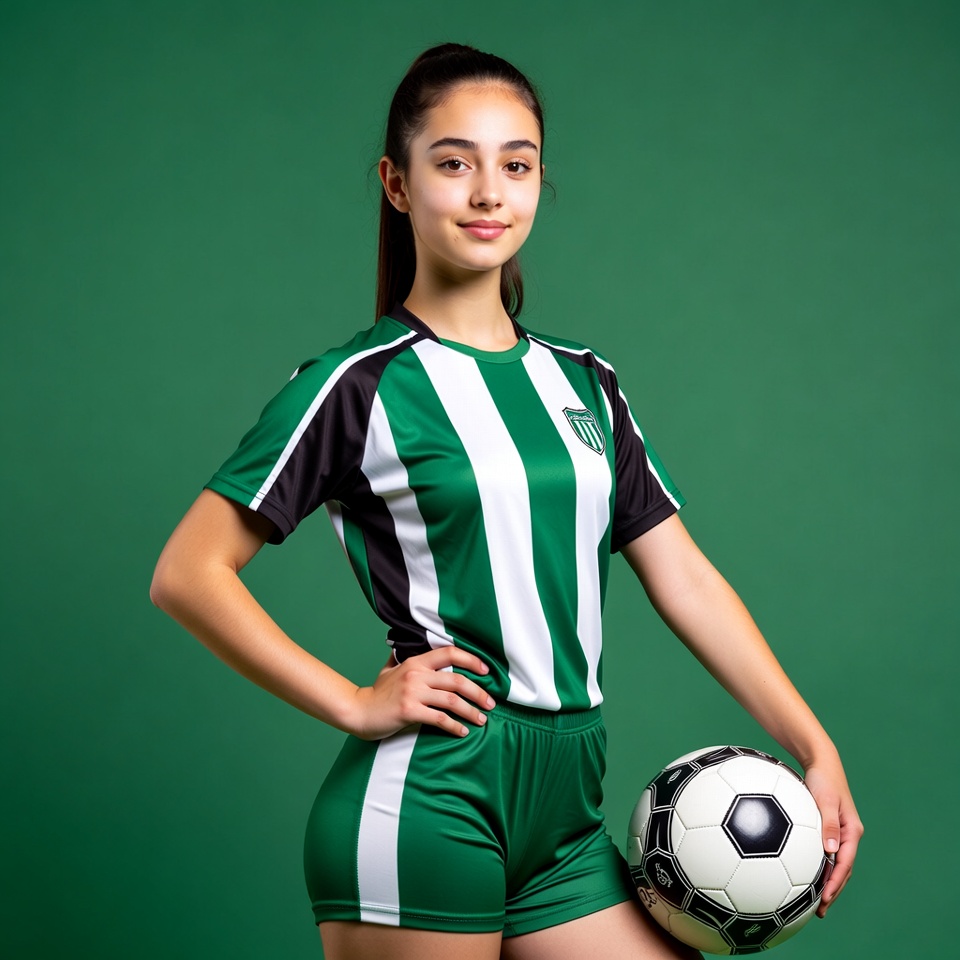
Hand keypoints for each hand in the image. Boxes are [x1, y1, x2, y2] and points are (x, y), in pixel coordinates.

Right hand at [347, 646, 494, 740]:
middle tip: (491, 703)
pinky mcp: (409, 711)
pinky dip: (454, 726)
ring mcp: (413, 693)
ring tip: (482, 719)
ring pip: (452, 700)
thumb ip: (400, 658)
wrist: (358, 711)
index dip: (471, 660)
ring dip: (471, 711)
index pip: (449, 653)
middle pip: (457, 680)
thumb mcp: (389, 670)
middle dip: (478, 692)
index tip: (486, 671)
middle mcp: (416, 674)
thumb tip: (403, 646)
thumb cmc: (376, 693)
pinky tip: (462, 731)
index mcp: (416, 662)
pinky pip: (439, 719)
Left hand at [803, 758, 863, 916]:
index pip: (845, 863)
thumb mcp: (826, 799)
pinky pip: (824, 853)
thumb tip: (829, 851)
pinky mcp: (827, 829)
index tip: (826, 898)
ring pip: (834, 864)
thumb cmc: (823, 778)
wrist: (821, 762)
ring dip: (826, 882)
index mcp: (852, 831)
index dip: (836, 882)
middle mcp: (847, 835)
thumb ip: (829, 823)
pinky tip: (804, 874)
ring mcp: (838, 833)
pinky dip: (818, 866)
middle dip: (833, 890)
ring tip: (814, 901)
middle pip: (842, 869)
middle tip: (820, 910)